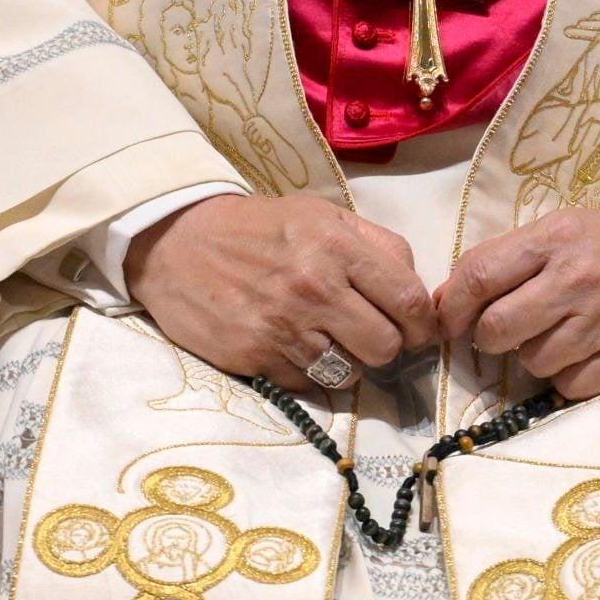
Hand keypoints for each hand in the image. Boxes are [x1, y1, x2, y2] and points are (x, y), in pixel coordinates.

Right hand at [126, 193, 439, 390]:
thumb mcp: (320, 215)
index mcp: (337, 246)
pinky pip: (307, 384)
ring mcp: (283, 328)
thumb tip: (415, 289)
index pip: (408, 300)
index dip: (422, 323)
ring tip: (327, 339)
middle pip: (386, 346)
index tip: (417, 329)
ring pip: (350, 374)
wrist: (176, 242)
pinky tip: (291, 346)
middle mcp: (314, 289)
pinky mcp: (255, 359)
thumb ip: (374, 245)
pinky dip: (307, 372)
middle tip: (369, 334)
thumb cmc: (257, 228)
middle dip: (386, 346)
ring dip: (346, 362)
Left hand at [435, 204, 599, 399]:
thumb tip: (449, 301)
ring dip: (533, 355)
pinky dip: (567, 376)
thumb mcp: (562, 228)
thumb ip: (508, 260)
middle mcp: (575, 278)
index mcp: (553, 238)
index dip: (453, 306)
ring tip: (556, 334)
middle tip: (503, 332)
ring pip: (531, 362)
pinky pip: (569, 385)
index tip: (449, 320)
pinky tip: (582, 352)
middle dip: (488, 338)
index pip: (478, 276)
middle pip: (496, 330)